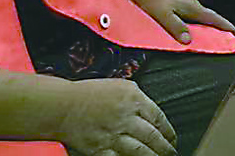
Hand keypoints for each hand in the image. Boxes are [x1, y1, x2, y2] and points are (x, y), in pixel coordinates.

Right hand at [57, 79, 175, 155]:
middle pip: (153, 136)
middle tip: (172, 152)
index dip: (168, 130)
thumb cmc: (91, 93)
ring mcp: (113, 135)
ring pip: (140, 151)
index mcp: (134, 100)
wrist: (63, 106)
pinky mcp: (100, 149)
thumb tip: (151, 111)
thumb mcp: (122, 86)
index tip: (172, 138)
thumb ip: (139, 98)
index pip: (159, 118)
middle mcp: (126, 118)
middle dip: (165, 147)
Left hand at [133, 0, 234, 44]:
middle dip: (224, 25)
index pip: (213, 18)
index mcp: (192, 8)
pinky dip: (205, 23)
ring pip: (206, 16)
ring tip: (221, 33)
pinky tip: (202, 28)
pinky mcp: (184, 6)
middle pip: (213, 17)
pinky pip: (200, 16)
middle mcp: (194, 6)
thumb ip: (177, 28)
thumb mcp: (165, 17)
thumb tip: (189, 40)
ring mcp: (189, 5)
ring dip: (214, 24)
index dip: (226, 25)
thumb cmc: (154, 3)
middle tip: (232, 35)